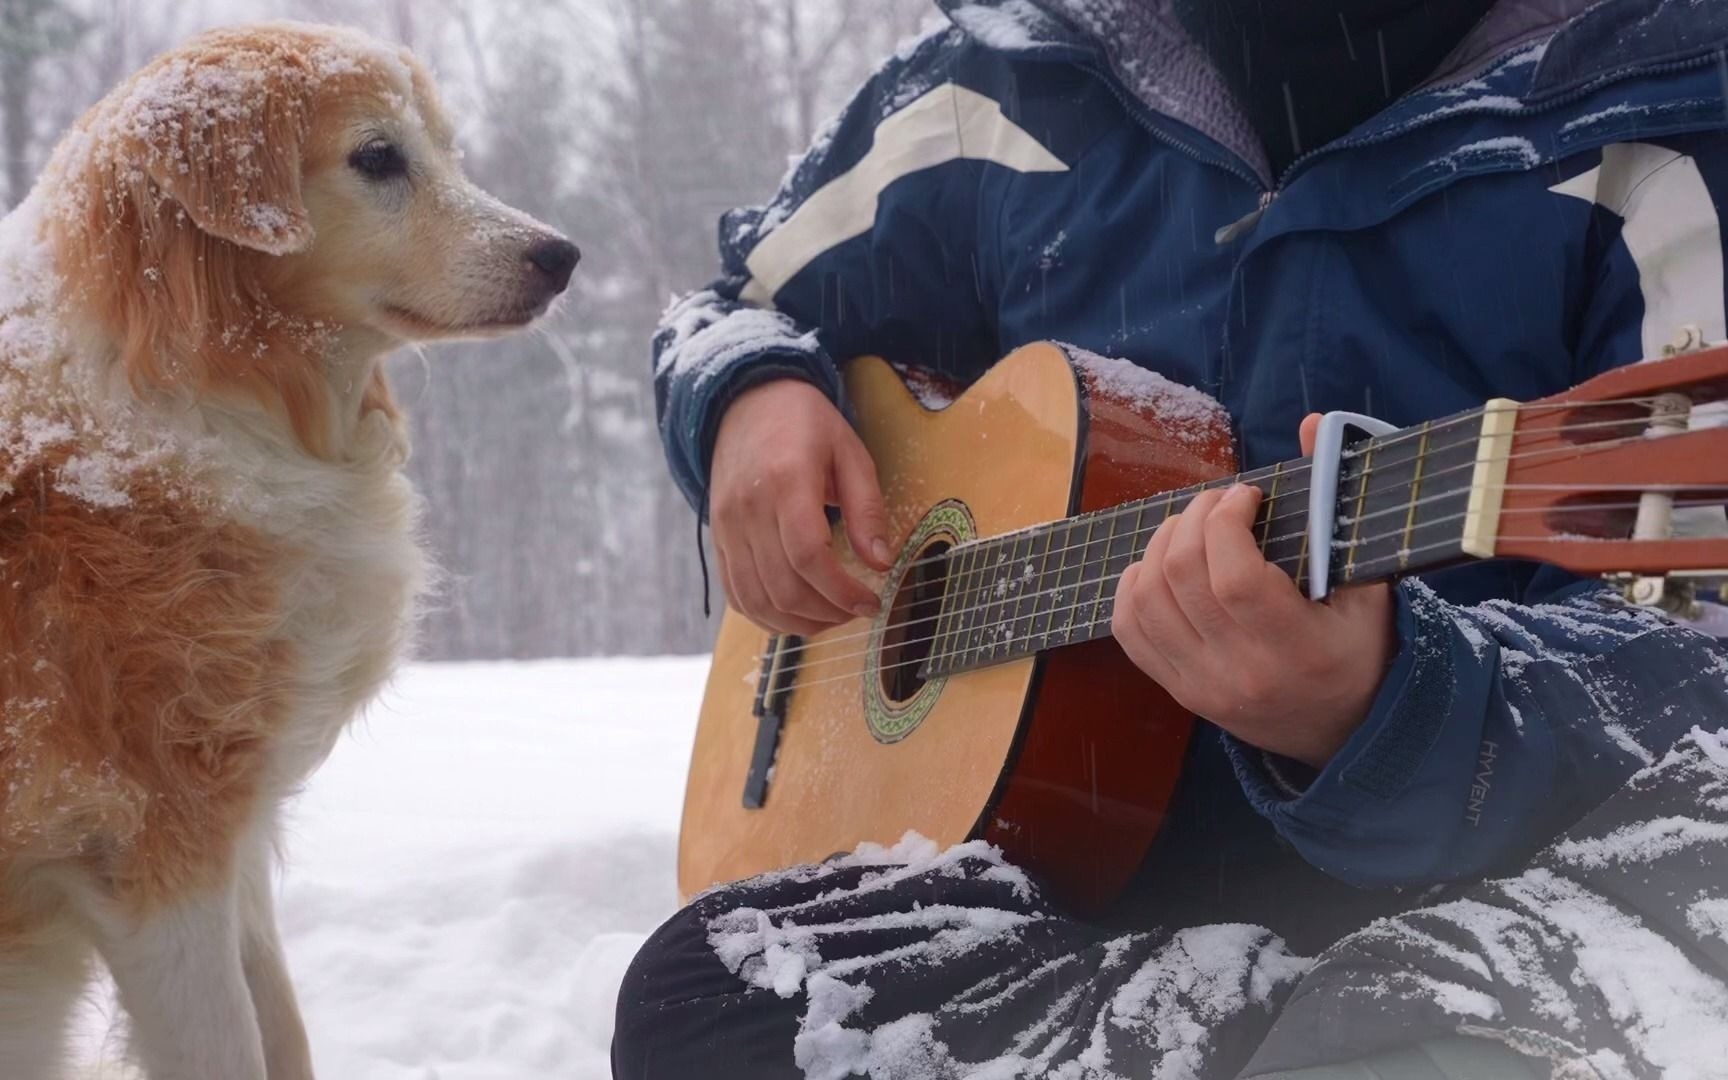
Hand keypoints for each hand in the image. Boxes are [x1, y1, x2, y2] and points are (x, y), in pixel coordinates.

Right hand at [709, 379, 891, 635]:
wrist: (746, 401)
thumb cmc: (805, 424)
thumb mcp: (850, 452)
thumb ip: (867, 508)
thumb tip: (882, 561)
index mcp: (786, 482)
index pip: (808, 556)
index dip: (841, 591)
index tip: (871, 602)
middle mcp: (748, 510)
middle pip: (784, 587)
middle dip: (828, 613)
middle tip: (858, 610)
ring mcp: (727, 528)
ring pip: (758, 600)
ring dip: (799, 623)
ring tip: (832, 617)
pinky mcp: (720, 539)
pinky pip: (737, 594)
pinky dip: (767, 616)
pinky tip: (797, 616)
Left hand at [1110, 416, 1395, 768]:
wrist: (1346, 733)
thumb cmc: (1362, 650)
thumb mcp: (1369, 585)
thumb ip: (1340, 507)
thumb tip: (1316, 424)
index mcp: (1296, 651)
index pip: (1235, 576)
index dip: (1228, 521)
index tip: (1247, 496)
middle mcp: (1240, 674)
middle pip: (1182, 578)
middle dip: (1194, 519)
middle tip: (1218, 502)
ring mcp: (1201, 686)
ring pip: (1147, 598)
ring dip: (1161, 545)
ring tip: (1192, 527)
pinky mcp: (1178, 691)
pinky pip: (1128, 630)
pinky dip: (1133, 585)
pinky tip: (1158, 564)